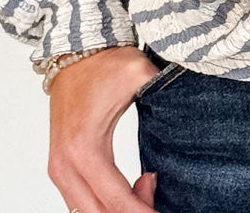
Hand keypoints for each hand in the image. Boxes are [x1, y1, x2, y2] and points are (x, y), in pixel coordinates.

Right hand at [47, 46, 161, 211]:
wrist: (73, 53)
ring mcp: (59, 170)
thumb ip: (163, 88)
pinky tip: (130, 187)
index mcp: (85, 149)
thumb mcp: (138, 72)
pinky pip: (80, 203)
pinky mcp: (60, 168)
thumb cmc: (103, 64)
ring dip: (117, 210)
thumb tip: (190, 98)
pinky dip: (105, 205)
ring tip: (146, 185)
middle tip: (158, 198)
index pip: (116, 201)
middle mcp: (65, 166)